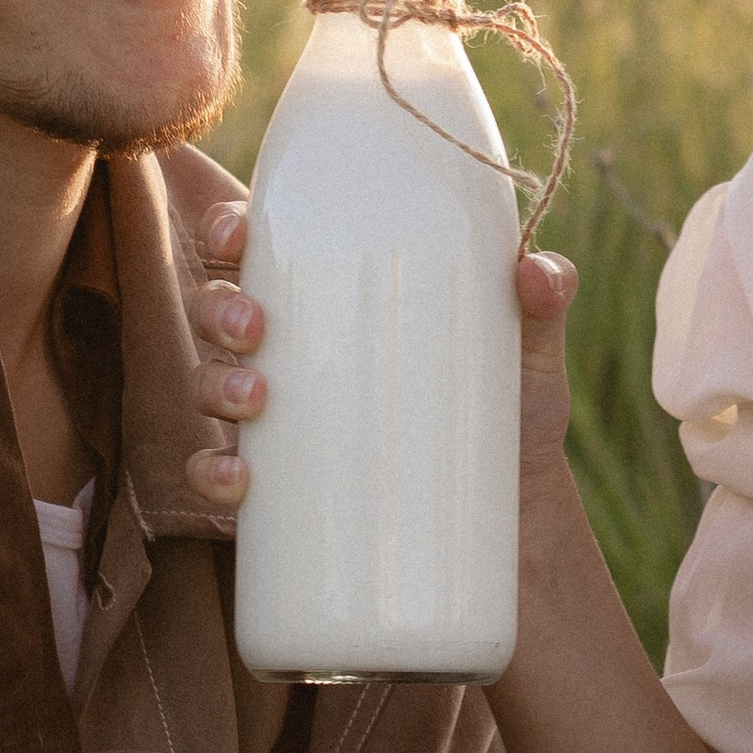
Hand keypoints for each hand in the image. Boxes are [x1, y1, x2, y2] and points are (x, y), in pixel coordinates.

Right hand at [181, 196, 580, 514]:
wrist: (517, 522)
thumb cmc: (511, 416)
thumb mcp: (528, 354)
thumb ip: (542, 303)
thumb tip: (540, 272)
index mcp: (336, 300)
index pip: (263, 247)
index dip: (229, 229)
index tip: (239, 235)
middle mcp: (296, 354)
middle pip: (220, 309)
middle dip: (219, 309)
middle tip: (255, 328)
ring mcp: (282, 424)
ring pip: (210, 385)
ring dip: (215, 384)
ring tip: (255, 397)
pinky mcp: (284, 490)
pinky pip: (220, 475)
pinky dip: (215, 474)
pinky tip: (239, 479)